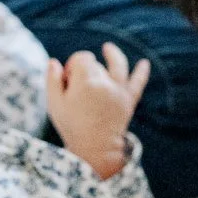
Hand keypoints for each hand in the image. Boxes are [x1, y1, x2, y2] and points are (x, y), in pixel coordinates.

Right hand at [46, 44, 150, 179]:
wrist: (94, 149)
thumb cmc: (71, 126)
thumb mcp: (54, 104)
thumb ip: (52, 80)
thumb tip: (53, 62)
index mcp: (85, 81)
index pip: (82, 58)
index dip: (73, 65)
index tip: (67, 80)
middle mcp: (105, 83)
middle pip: (96, 64)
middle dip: (86, 69)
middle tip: (76, 89)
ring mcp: (118, 91)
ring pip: (117, 66)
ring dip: (113, 55)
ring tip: (108, 48)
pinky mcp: (128, 101)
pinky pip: (137, 83)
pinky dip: (141, 73)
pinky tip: (144, 63)